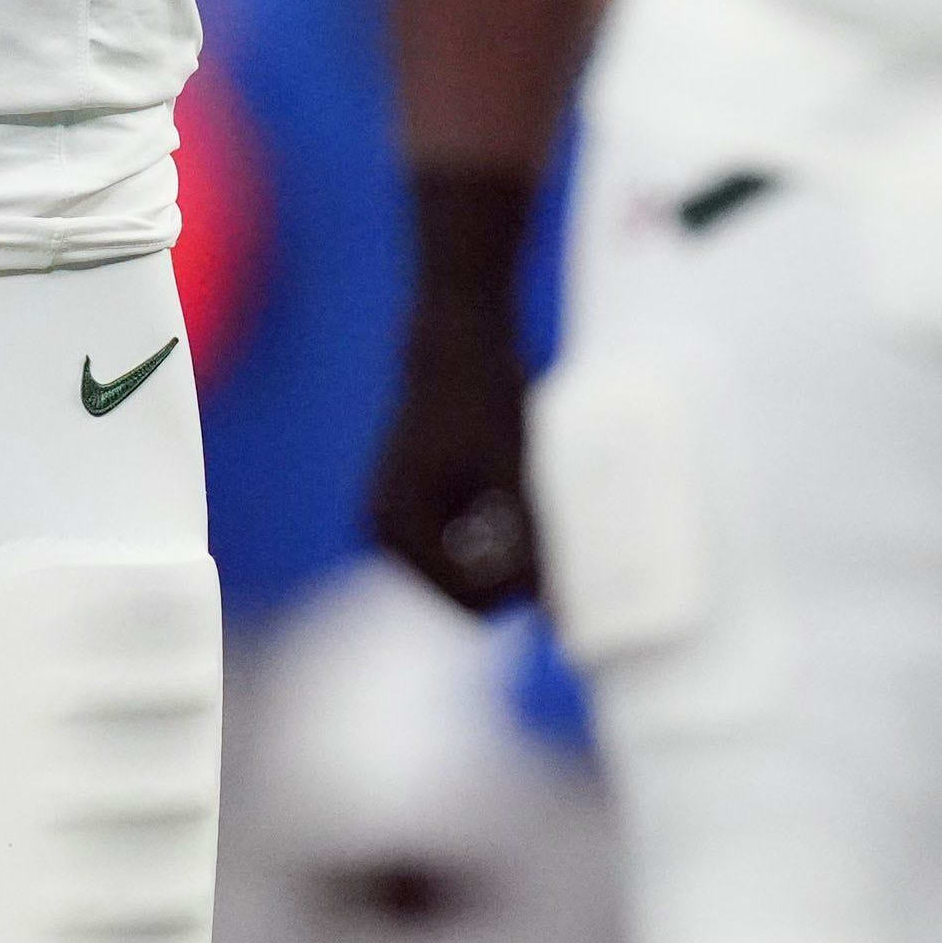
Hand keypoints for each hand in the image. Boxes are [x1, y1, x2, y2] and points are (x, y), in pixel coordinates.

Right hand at [369, 165, 543, 613]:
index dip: (522, 591)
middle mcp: (381, 530)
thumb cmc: (485, 396)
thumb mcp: (514, 475)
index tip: (560, 553)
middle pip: (463, 593)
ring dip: (503, 553)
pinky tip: (506, 490)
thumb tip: (552, 609)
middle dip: (508, 574)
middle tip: (543, 522)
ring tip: (521, 494)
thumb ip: (531, 544)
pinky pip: (459, 546)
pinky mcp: (407, 504)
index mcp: (397, 528)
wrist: (457, 333)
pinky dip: (491, 534)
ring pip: (465, 571)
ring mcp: (391, 518)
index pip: (468, 601)